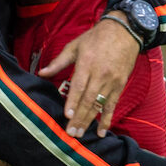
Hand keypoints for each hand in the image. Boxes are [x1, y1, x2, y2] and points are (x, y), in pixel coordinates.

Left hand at [38, 12, 138, 137]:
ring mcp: (112, 81)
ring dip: (90, 121)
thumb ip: (58, 62)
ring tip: (81, 134)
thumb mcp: (74, 46)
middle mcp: (100, 74)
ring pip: (100, 105)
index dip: (73, 102)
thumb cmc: (95, 38)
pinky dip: (107, 119)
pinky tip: (101, 131)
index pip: (79, 86)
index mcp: (87, 63)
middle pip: (89, 100)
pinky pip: (112, 105)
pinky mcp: (120, 85)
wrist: (124, 31)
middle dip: (79, 118)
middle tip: (71, 133)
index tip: (67, 115)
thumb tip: (41, 73)